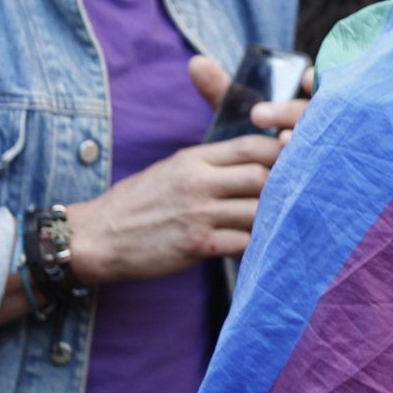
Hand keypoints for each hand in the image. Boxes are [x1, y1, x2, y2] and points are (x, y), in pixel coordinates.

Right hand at [66, 57, 302, 282]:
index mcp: (194, 159)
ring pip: (258, 210)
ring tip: (280, 223)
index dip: (280, 153)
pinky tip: (258, 246)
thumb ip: (212, 164)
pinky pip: (243, 242)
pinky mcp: (196, 245)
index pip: (251, 147)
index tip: (295, 162)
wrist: (98, 237)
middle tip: (295, 197)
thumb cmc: (139, 202)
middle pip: (262, 176)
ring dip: (272, 219)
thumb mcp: (173, 168)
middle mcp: (198, 182)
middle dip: (282, 187)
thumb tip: (256, 161)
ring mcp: (198, 214)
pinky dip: (255, 244)